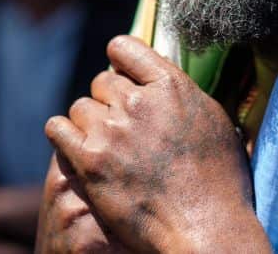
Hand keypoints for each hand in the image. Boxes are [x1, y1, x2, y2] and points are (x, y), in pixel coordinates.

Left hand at [44, 35, 269, 252]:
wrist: (204, 229)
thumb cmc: (219, 182)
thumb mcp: (213, 121)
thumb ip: (181, 95)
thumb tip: (162, 82)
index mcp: (170, 86)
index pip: (125, 48)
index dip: (121, 61)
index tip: (123, 75)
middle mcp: (137, 102)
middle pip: (102, 81)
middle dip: (110, 100)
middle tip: (123, 128)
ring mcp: (111, 131)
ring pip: (80, 106)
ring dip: (89, 122)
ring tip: (106, 146)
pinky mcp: (89, 161)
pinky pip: (58, 128)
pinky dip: (64, 135)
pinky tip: (76, 148)